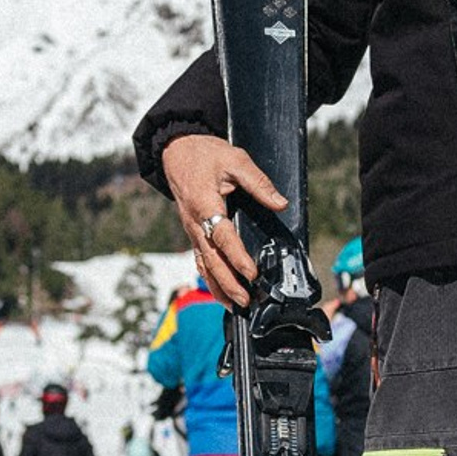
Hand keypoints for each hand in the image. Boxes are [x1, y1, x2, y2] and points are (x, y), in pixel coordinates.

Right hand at [163, 131, 286, 308]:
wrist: (176, 150)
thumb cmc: (205, 154)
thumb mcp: (235, 160)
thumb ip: (258, 182)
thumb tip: (280, 203)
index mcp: (205, 204)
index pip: (222, 236)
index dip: (237, 257)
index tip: (251, 273)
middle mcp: (195, 222)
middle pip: (210, 259)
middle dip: (227, 283)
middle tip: (245, 301)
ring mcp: (191, 229)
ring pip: (203, 263)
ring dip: (218, 286)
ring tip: (235, 306)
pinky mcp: (192, 231)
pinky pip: (200, 258)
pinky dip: (210, 277)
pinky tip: (221, 291)